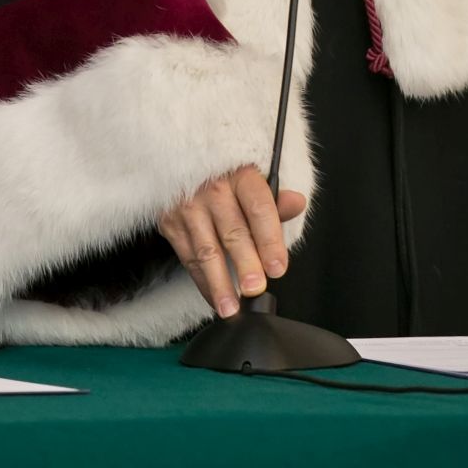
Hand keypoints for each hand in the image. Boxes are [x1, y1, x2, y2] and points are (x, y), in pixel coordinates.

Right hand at [158, 166, 305, 318]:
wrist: (183, 161)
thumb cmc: (227, 174)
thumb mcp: (254, 176)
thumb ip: (275, 199)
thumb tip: (296, 205)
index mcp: (241, 175)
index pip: (259, 210)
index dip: (270, 241)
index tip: (278, 267)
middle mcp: (212, 189)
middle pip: (233, 232)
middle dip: (245, 264)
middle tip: (255, 289)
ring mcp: (188, 206)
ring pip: (207, 251)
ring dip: (219, 283)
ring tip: (231, 307)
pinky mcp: (170, 222)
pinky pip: (189, 258)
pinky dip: (202, 282)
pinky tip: (214, 298)